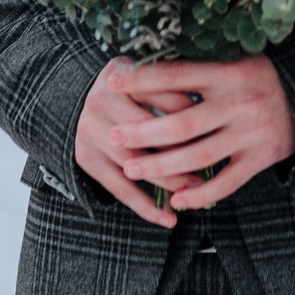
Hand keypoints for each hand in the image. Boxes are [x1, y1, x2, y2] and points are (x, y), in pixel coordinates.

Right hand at [75, 57, 206, 226]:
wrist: (79, 97)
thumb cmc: (128, 86)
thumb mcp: (146, 74)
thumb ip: (173, 85)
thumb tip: (213, 112)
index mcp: (122, 74)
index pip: (165, 97)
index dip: (194, 117)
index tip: (216, 132)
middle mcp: (101, 100)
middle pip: (147, 132)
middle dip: (181, 151)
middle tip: (210, 168)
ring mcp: (90, 131)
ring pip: (135, 164)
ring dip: (168, 183)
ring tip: (195, 193)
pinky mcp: (86, 157)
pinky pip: (119, 188)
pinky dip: (145, 207)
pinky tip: (169, 219)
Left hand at [106, 55, 294, 211]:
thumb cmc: (260, 74)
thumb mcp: (236, 56)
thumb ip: (200, 61)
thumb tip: (147, 58)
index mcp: (229, 71)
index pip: (177, 75)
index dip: (142, 79)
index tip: (111, 82)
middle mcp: (239, 102)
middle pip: (181, 124)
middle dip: (143, 133)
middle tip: (114, 137)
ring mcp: (251, 133)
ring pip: (197, 157)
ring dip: (161, 167)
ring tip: (132, 169)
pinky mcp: (261, 157)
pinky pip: (226, 182)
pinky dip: (200, 195)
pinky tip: (176, 201)